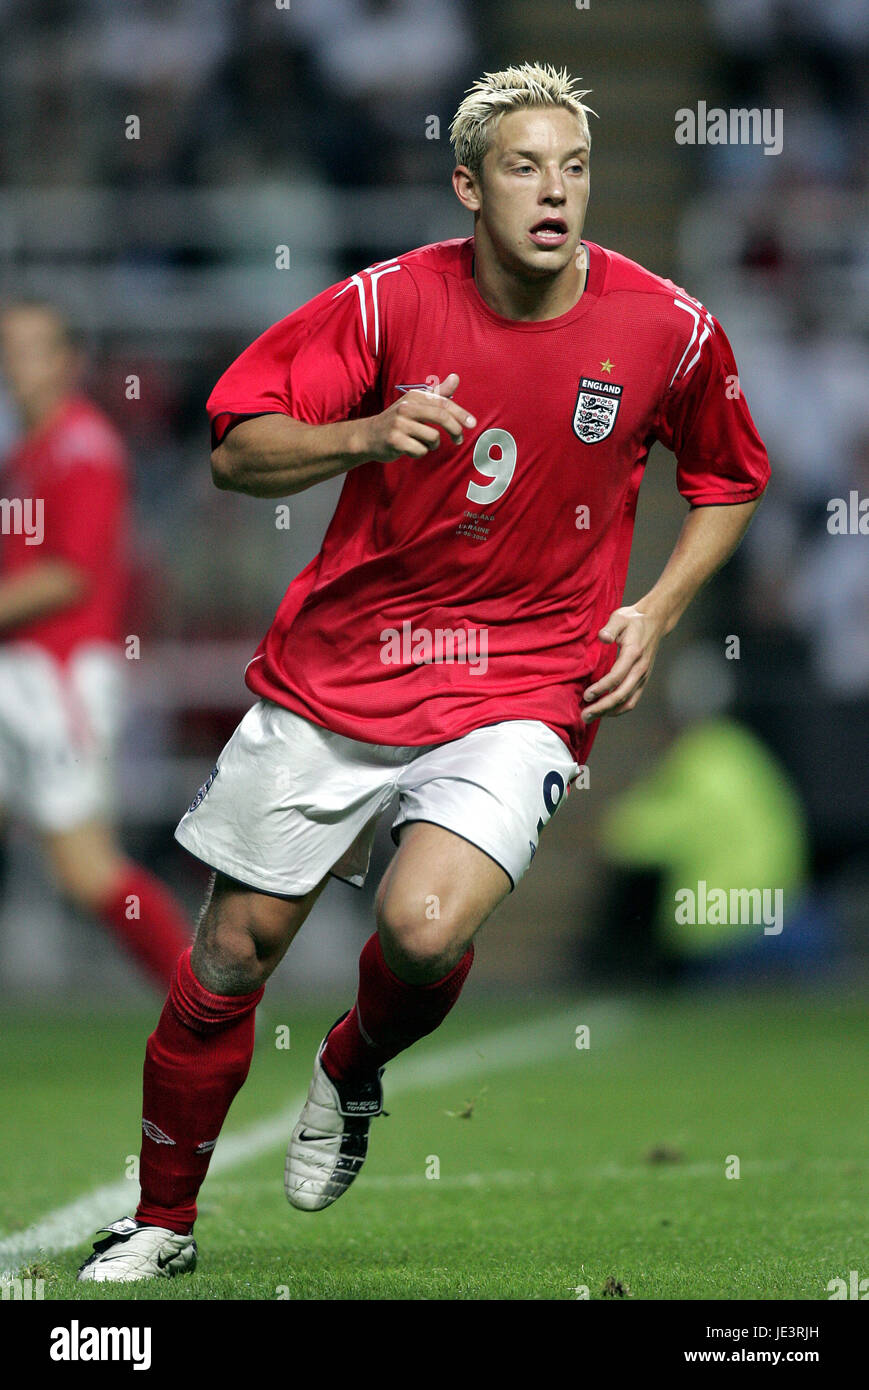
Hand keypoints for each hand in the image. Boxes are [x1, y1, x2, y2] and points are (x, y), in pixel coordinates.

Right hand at [361, 373, 475, 461]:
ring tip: (422, 443)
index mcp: (414, 397)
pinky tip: (410, 449)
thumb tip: (456, 377)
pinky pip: (420, 450)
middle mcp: (406, 407)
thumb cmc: (398, 420)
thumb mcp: (416, 404)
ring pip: (432, 437)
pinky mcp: (395, 441)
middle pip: (441, 417)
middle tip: (459, 440)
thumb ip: (437, 393)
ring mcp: (399, 424)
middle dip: (454, 430)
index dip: (460, 414)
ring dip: (432, 444)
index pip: (443, 403)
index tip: (472, 424)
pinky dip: (419, 453)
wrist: (368, 436)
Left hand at [581, 605, 665, 722]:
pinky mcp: (642, 680)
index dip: (601, 688)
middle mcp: (640, 669)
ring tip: (590, 717)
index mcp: (633, 654)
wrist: (654, 622)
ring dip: (609, 712)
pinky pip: (632, 700)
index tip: (586, 695)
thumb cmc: (633, 620)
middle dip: (602, 707)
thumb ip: (610, 628)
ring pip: (627, 701)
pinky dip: (619, 710)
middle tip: (584, 715)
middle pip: (621, 694)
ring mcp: (643, 676)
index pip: (617, 676)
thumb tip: (602, 638)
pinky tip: (605, 712)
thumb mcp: (620, 618)